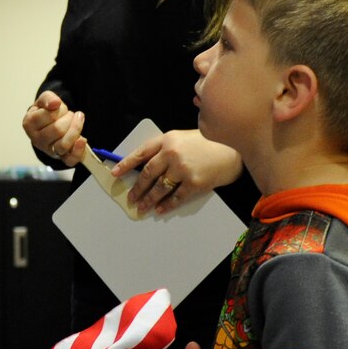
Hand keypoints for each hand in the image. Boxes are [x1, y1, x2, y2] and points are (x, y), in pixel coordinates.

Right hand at [23, 91, 85, 165]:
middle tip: (69, 115)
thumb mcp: (45, 100)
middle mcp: (37, 140)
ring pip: (64, 145)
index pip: (49, 115)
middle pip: (58, 130)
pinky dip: (78, 150)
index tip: (60, 107)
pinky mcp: (61, 159)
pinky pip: (70, 160)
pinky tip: (82, 139)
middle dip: (69, 118)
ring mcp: (49, 151)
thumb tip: (55, 103)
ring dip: (75, 130)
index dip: (60, 109)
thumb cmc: (47, 112)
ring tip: (78, 121)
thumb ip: (48, 98)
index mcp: (29, 124)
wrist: (51, 125)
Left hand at [115, 129, 241, 214]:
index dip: (126, 164)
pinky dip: (166, 205)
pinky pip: (175, 197)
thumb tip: (146, 167)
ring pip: (159, 188)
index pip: (141, 152)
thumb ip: (166, 149)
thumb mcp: (183, 138)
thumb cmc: (208, 143)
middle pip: (148, 173)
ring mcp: (182, 168)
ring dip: (148, 199)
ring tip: (141, 208)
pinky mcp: (194, 183)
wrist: (232, 151)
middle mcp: (172, 153)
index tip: (115, 173)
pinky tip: (159, 210)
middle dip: (137, 188)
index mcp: (167, 139)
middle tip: (130, 198)